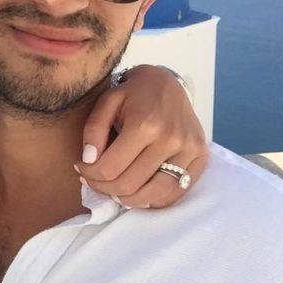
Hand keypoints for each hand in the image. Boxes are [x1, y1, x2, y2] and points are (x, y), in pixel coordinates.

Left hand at [74, 65, 208, 207]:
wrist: (167, 83)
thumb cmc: (133, 93)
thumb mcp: (107, 102)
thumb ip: (94, 130)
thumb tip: (88, 161)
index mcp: (144, 125)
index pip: (110, 168)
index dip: (90, 174)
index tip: (81, 168)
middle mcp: (170, 140)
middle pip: (130, 185)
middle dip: (104, 188)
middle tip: (93, 180)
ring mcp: (189, 150)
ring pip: (154, 195)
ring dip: (128, 199)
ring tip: (113, 189)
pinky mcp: (201, 158)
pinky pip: (176, 192)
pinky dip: (153, 199)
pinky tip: (137, 189)